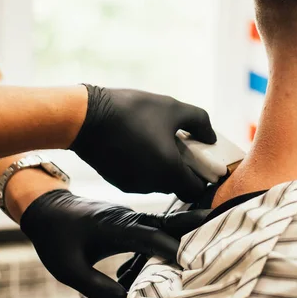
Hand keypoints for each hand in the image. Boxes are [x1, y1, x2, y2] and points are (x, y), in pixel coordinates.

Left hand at [20, 190, 208, 297]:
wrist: (49, 211)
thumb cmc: (57, 239)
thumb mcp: (68, 269)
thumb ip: (96, 286)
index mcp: (116, 227)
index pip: (151, 237)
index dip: (172, 248)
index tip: (192, 261)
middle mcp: (130, 218)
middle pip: (168, 221)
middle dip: (194, 225)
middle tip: (221, 224)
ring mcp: (132, 217)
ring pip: (167, 221)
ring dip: (189, 226)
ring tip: (215, 229)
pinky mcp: (131, 220)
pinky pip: (158, 226)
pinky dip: (175, 230)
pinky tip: (187, 238)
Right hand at [70, 85, 216, 201]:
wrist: (85, 117)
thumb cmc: (133, 111)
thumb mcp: (173, 108)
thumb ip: (200, 122)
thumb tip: (211, 137)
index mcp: (169, 172)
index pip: (196, 190)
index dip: (204, 177)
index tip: (202, 160)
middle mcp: (152, 186)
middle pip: (178, 186)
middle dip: (184, 169)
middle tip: (182, 145)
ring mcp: (133, 186)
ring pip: (159, 182)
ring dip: (164, 167)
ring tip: (160, 141)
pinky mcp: (117, 181)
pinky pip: (141, 178)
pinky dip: (146, 166)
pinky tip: (140, 144)